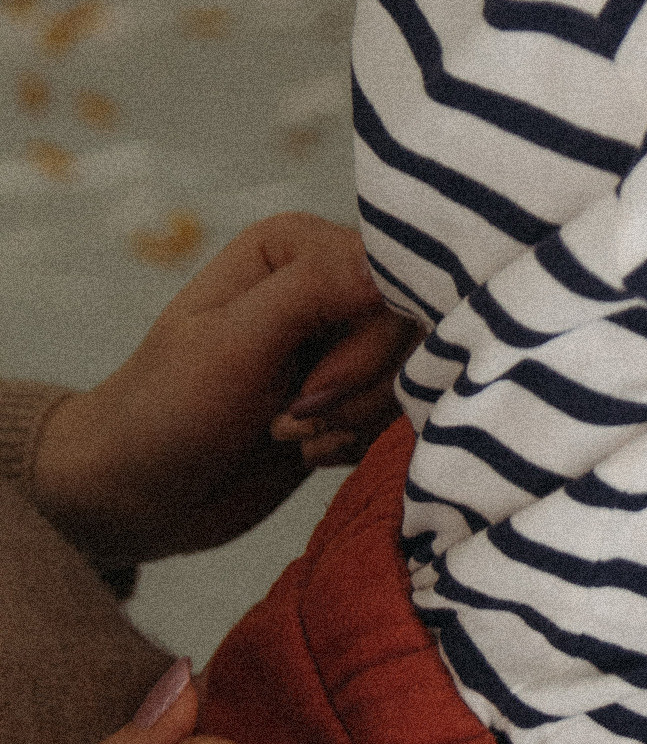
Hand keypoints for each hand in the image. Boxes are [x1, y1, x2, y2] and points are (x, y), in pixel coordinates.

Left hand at [32, 212, 417, 567]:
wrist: (141, 495)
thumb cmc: (169, 409)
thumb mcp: (236, 342)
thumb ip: (315, 290)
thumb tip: (397, 269)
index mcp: (297, 247)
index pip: (391, 277)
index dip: (367, 342)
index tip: (312, 389)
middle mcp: (327, 285)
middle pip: (408, 330)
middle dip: (358, 389)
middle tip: (292, 417)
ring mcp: (340, 343)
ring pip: (409, 375)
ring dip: (354, 421)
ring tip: (291, 435)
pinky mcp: (350, 395)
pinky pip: (398, 412)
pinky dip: (356, 441)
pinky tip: (307, 451)